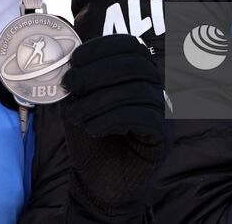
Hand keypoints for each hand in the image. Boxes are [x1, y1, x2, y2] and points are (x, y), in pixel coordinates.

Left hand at [60, 35, 168, 216]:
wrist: (97, 185)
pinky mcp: (162, 137)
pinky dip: (112, 119)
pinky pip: (143, 117)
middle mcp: (154, 90)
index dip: (103, 47)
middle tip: (70, 85)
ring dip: (99, 100)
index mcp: (136, 77)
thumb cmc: (90, 142)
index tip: (75, 60)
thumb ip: (79, 82)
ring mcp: (162, 113)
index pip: (131, 46)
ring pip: (138, 90)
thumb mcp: (79, 104)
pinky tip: (93, 128)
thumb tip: (69, 62)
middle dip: (97, 71)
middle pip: (136, 64)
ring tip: (77, 116)